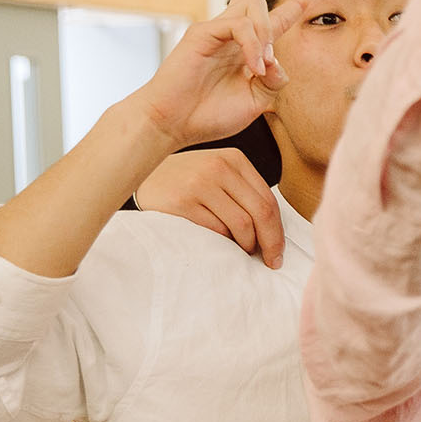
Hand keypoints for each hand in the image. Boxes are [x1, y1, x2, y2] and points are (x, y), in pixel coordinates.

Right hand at [128, 0, 309, 147]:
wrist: (173, 125)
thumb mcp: (256, 100)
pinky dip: (253, 45)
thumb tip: (276, 60)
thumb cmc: (209, 114)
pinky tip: (253, 67)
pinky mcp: (202, 32)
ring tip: (262, 66)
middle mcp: (230, 32)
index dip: (292, 1)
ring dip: (267, 33)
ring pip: (253, 5)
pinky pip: (239, 26)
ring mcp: (215, 29)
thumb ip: (273, 80)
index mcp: (243, 46)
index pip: (269, 15)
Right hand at [134, 148, 285, 267]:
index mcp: (234, 160)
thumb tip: (273, 230)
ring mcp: (200, 184)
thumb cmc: (185, 180)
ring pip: (242, 224)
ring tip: (244, 253)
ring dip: (247, 246)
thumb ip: (243, 192)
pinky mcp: (183, 202)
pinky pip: (216, 231)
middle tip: (272, 261)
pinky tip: (224, 248)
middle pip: (261, 212)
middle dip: (271, 242)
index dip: (278, 230)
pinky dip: (225, 244)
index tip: (279, 251)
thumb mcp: (217, 173)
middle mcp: (219, 168)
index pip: (269, 199)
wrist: (141, 176)